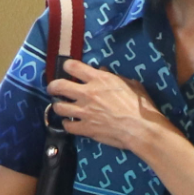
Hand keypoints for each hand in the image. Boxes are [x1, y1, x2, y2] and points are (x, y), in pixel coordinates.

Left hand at [49, 59, 176, 153]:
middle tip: (53, 89)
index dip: (67, 66)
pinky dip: (67, 124)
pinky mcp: (85, 128)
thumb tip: (102, 71)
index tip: (67, 69)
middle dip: (53, 86)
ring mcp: (84, 112)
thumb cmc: (139, 105)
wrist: (141, 128)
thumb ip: (113, 77)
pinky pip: (68, 126)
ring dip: (58, 106)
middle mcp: (87, 93)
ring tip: (61, 107)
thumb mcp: (130, 84)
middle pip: (59, 86)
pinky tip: (70, 123)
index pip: (73, 66)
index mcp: (99, 79)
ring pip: (59, 107)